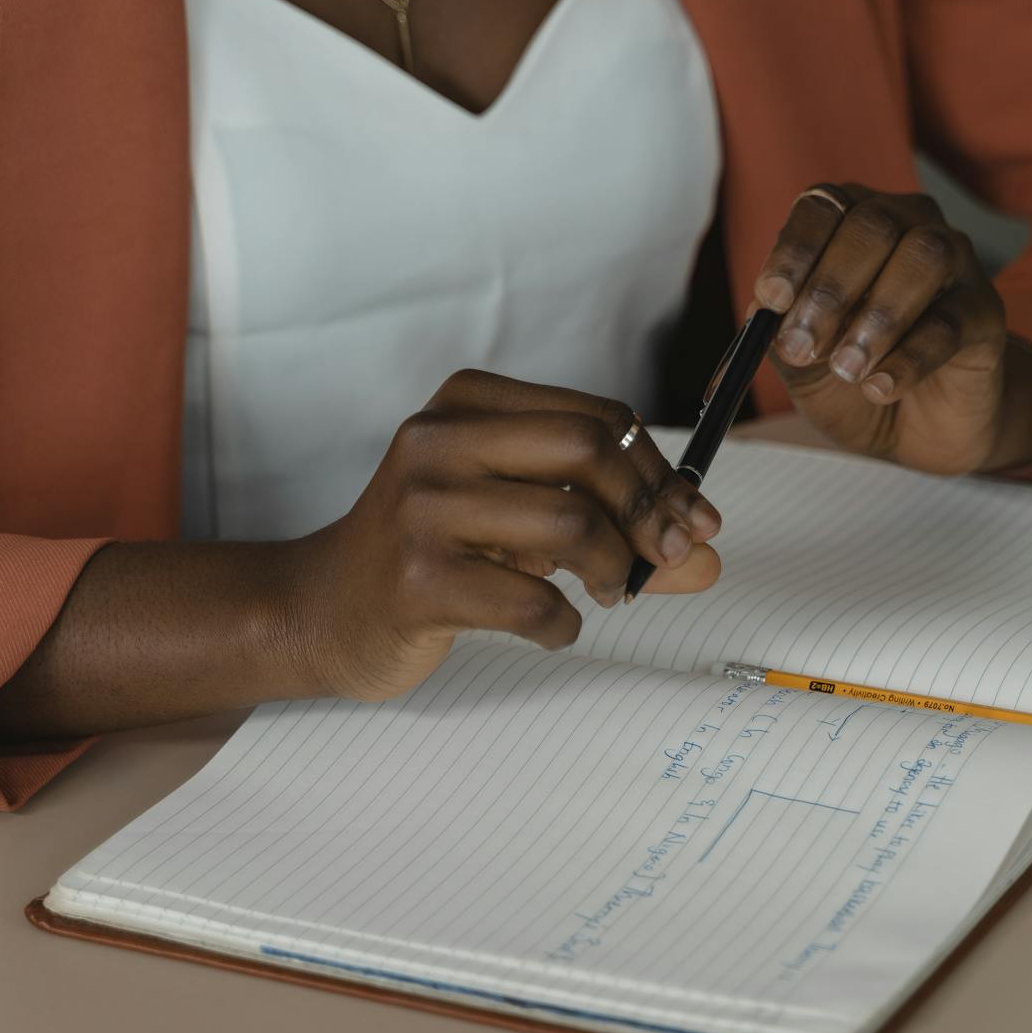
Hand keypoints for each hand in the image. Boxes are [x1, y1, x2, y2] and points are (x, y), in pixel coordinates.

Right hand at [291, 371, 721, 701]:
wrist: (322, 610)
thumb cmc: (435, 555)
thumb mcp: (522, 523)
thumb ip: (617, 531)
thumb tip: (708, 556)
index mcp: (468, 404)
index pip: (598, 416)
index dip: (661, 471)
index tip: (696, 521)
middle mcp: (438, 441)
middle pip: (589, 448)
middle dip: (649, 510)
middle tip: (665, 558)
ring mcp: (421, 509)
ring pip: (570, 524)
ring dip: (612, 570)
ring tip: (605, 594)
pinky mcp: (417, 581)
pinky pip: (533, 602)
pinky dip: (564, 625)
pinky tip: (552, 628)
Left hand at [753, 185, 1008, 474]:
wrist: (914, 429)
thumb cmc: (853, 375)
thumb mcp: (800, 361)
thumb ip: (780, 333)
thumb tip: (767, 310)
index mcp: (852, 220)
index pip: (822, 206)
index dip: (795, 250)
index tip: (772, 299)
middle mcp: (908, 224)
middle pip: (873, 226)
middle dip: (830, 289)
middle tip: (802, 347)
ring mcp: (955, 263)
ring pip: (923, 258)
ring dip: (877, 315)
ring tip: (848, 368)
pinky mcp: (984, 312)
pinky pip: (951, 321)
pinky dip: (910, 357)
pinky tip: (880, 388)